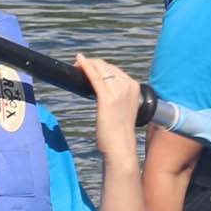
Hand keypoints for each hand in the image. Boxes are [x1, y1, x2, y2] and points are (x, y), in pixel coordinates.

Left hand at [74, 53, 143, 170]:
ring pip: (100, 68)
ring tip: (77, 65)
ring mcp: (119, 91)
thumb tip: (101, 90)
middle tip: (79, 66)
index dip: (99, 66)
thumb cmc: (118, 131)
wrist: (121, 146)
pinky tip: (79, 64)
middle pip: (106, 66)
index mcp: (134, 87)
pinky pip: (94, 77)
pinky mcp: (107, 98)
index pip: (114, 69)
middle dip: (91, 63)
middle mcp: (128, 86)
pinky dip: (85, 67)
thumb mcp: (122, 108)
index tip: (89, 67)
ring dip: (86, 64)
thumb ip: (117, 96)